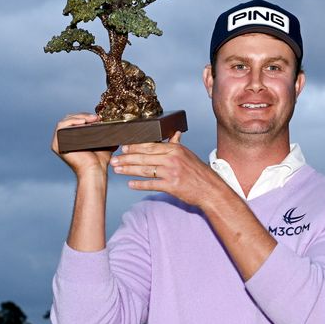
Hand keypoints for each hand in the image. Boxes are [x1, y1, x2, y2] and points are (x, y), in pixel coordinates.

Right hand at [51, 113, 115, 175]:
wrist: (95, 170)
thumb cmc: (99, 161)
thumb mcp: (102, 143)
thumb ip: (105, 135)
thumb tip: (115, 127)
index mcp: (70, 139)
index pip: (74, 121)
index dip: (85, 116)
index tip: (98, 117)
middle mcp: (62, 140)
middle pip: (69, 119)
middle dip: (83, 116)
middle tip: (96, 118)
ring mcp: (58, 142)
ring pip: (66, 121)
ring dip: (79, 117)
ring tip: (92, 119)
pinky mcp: (56, 144)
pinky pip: (61, 127)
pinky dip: (71, 121)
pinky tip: (83, 122)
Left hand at [110, 132, 224, 207]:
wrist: (210, 189)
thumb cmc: (198, 172)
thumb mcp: (188, 155)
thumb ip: (177, 145)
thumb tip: (175, 134)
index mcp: (175, 149)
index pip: (150, 145)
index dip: (134, 146)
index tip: (123, 147)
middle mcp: (172, 159)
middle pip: (144, 157)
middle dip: (126, 158)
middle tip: (114, 160)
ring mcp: (171, 172)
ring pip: (144, 170)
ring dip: (128, 170)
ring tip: (117, 170)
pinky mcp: (171, 186)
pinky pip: (151, 184)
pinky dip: (139, 185)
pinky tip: (130, 184)